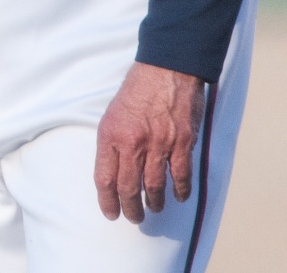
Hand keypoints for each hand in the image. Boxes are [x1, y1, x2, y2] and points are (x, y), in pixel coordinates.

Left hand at [93, 62, 204, 222]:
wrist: (166, 68)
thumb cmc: (137, 90)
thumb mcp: (112, 114)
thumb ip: (112, 144)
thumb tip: (115, 172)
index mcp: (111, 135)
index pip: (104, 178)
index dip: (107, 201)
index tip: (111, 212)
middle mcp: (133, 142)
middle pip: (128, 188)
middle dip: (130, 208)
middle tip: (134, 217)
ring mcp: (159, 143)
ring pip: (154, 186)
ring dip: (154, 203)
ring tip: (154, 209)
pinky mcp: (181, 142)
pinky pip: (180, 175)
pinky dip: (180, 190)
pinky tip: (178, 197)